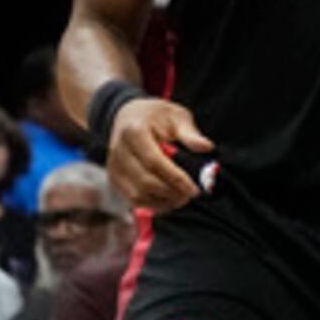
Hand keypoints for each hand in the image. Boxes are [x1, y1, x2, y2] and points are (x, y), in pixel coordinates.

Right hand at [107, 95, 213, 211]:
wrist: (128, 115)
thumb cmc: (156, 115)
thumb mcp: (177, 116)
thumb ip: (190, 133)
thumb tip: (206, 147)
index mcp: (134, 132)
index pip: (154, 162)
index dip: (175, 178)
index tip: (193, 188)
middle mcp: (119, 151)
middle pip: (144, 182)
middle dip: (170, 193)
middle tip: (190, 195)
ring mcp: (113, 167)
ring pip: (136, 195)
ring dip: (161, 202)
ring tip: (181, 199)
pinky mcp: (114, 178)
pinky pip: (131, 199)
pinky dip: (151, 204)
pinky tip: (167, 201)